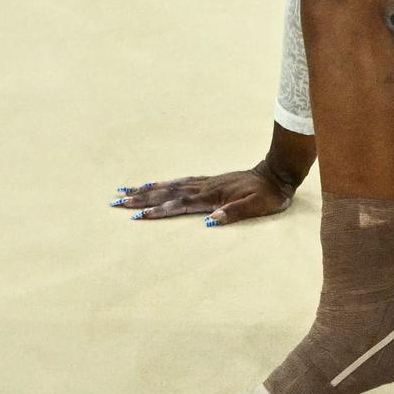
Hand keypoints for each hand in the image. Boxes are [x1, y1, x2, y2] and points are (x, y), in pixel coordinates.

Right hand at [110, 166, 294, 225]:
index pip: (179, 205)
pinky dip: (163, 183)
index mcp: (213, 196)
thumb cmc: (268, 195)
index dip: (158, 210)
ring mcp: (204, 182)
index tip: (138, 215)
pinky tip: (153, 184)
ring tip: (124, 192)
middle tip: (116, 202)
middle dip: (141, 199)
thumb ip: (234, 213)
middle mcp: (204, 188)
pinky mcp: (208, 180)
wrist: (276, 174)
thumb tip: (210, 220)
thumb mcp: (257, 207)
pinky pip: (179, 181)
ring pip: (169, 186)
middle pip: (167, 193)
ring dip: (146, 190)